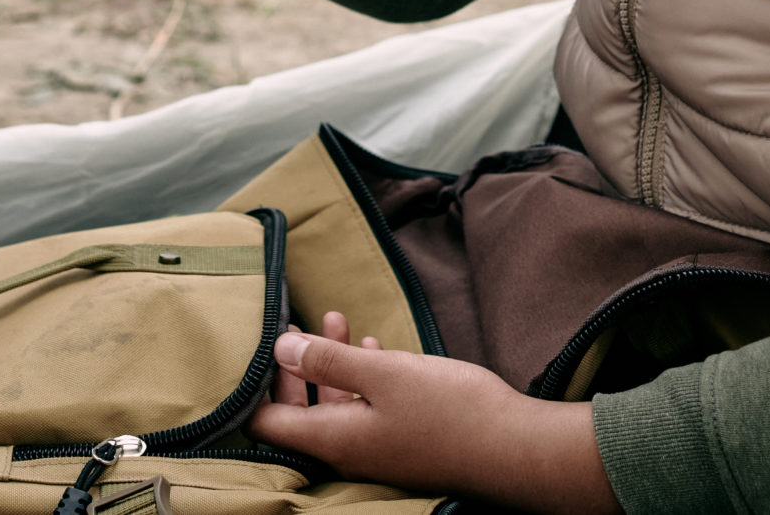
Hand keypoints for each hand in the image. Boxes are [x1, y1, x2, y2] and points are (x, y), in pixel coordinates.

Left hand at [249, 317, 618, 514]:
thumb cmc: (450, 411)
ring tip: (331, 318)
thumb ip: (329, 360)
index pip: (266, 424)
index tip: (255, 344)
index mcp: (333, 440)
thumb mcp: (384, 374)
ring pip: (336, 404)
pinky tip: (372, 344)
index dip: (253, 386)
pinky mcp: (402, 441)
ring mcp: (377, 449)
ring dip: (330, 362)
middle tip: (291, 323)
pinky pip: (366, 408)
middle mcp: (348, 452)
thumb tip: (279, 348)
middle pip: (299, 412)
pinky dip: (360, 375)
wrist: (516, 448)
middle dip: (293, 364)